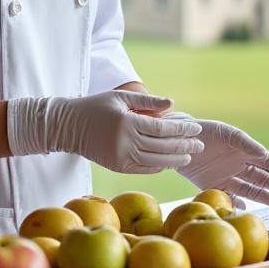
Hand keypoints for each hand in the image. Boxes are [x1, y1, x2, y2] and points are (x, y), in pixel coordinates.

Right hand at [7, 91, 204, 173]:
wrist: (68, 126)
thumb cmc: (96, 107)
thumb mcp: (121, 98)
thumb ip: (147, 101)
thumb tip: (172, 105)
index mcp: (127, 122)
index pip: (162, 128)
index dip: (181, 129)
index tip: (196, 128)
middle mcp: (124, 141)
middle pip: (162, 146)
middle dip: (183, 146)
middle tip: (200, 145)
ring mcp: (120, 157)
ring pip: (155, 161)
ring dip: (174, 159)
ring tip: (188, 157)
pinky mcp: (116, 166)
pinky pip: (143, 169)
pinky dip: (158, 167)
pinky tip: (169, 163)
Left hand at [164, 112, 268, 207]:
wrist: (179, 140)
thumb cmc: (204, 131)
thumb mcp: (226, 133)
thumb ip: (245, 143)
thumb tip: (264, 154)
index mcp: (244, 150)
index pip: (266, 162)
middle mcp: (238, 165)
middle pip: (263, 178)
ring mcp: (226, 177)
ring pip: (250, 189)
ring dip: (265, 196)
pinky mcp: (212, 186)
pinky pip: (229, 196)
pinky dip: (238, 202)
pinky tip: (247, 207)